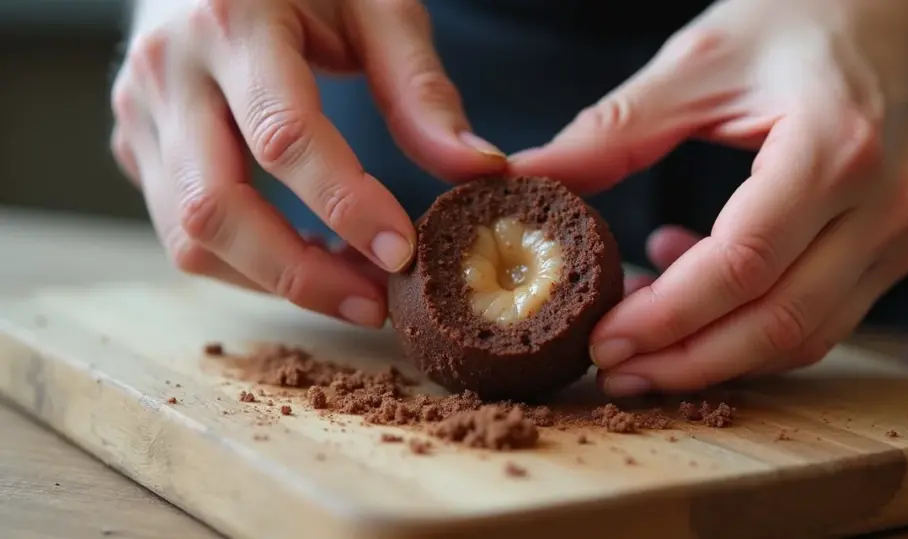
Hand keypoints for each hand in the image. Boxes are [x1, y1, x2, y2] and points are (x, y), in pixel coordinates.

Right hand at [110, 0, 505, 326]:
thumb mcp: (376, 4)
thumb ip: (421, 88)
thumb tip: (475, 171)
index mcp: (232, 19)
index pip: (284, 137)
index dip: (346, 205)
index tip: (404, 252)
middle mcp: (168, 70)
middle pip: (215, 207)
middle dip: (299, 274)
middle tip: (376, 303)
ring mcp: (139, 112)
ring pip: (188, 233)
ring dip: (273, 281)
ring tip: (352, 290)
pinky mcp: (133, 144)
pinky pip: (181, 228)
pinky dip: (246, 264)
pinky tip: (308, 262)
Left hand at [510, 0, 907, 395]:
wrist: (895, 16)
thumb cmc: (796, 21)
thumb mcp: (698, 64)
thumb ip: (613, 131)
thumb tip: (529, 177)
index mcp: (833, 149)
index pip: (743, 265)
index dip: (667, 318)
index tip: (602, 340)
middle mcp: (880, 206)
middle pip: (778, 322)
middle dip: (686, 363)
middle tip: (613, 372)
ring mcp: (894, 236)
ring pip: (803, 337)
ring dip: (716, 357)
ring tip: (638, 345)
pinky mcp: (889, 252)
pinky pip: (818, 318)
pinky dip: (748, 327)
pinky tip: (689, 287)